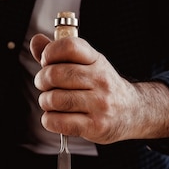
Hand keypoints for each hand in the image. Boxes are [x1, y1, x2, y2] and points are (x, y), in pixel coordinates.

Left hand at [30, 34, 168, 143]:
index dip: (50, 52)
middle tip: (45, 85)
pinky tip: (56, 117)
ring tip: (52, 102)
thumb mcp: (87, 64)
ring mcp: (100, 104)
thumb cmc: (101, 86)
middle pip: (55, 74)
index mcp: (96, 60)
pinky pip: (57, 121)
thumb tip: (35, 42)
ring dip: (45, 101)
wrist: (132, 112)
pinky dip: (49, 120)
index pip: (69, 46)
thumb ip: (59, 54)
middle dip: (41, 80)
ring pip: (53, 99)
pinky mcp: (95, 126)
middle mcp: (100, 80)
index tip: (46, 61)